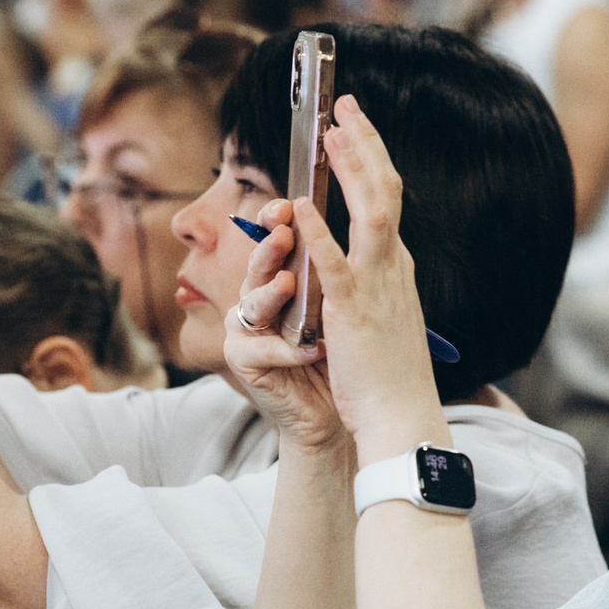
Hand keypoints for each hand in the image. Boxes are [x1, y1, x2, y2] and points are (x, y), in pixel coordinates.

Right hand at [222, 197, 348, 455]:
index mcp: (282, 277)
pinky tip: (312, 348)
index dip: (279, 220)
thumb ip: (338, 263)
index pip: (275, 241)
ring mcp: (248, 331)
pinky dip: (289, 350)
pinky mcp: (246, 363)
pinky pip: (262, 350)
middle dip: (269, 246)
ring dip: (270, 294)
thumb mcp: (345, 300)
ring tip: (289, 283)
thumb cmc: (347, 353)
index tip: (292, 202)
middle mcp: (260, 299)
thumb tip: (362, 210)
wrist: (351, 407)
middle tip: (284, 230)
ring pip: (251, 303)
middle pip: (257, 264)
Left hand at [296, 95, 446, 458]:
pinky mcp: (355, 310)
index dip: (370, 158)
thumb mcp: (385, 319)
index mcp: (397, 268)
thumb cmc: (389, 377)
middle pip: (384, 189)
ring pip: (369, 211)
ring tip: (331, 131)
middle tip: (344, 105)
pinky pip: (334, 262)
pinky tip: (299, 205)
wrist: (402, 416)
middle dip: (365, 143)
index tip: (352, 128)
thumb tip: (368, 267)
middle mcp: (393, 267)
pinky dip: (318, 231)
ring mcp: (377, 285)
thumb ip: (376, 286)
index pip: (387, 199)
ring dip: (350, 167)